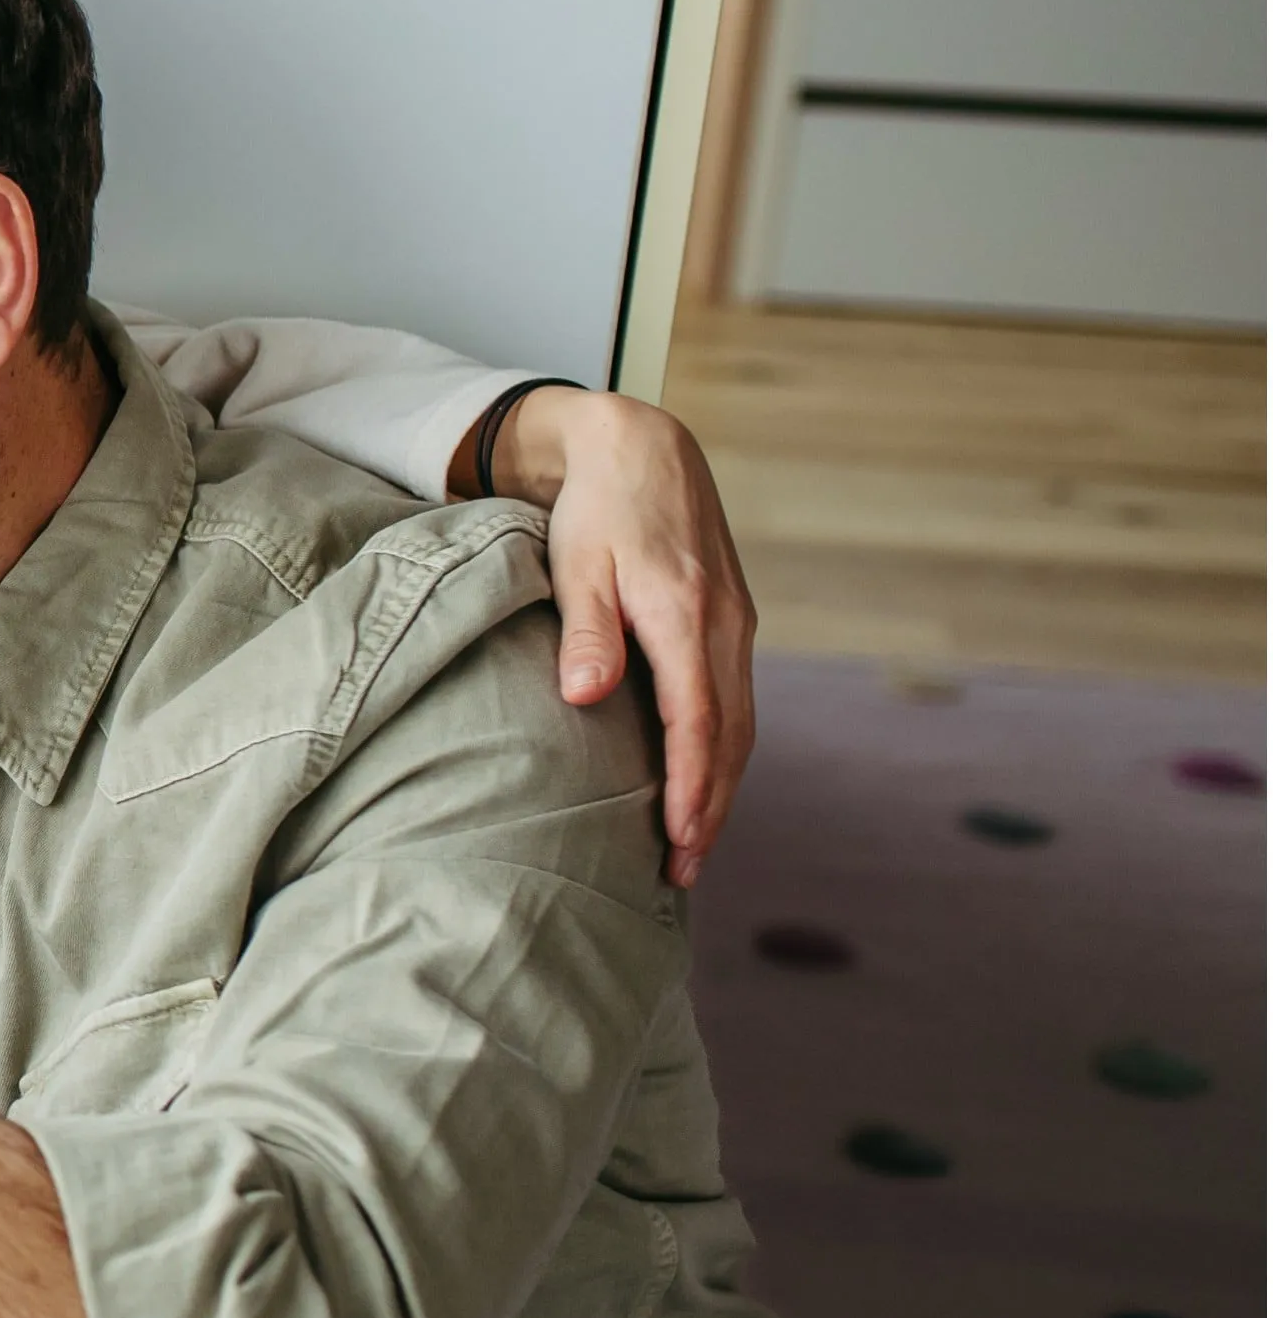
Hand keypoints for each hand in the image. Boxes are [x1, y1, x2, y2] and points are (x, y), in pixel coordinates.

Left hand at [481, 389, 757, 888]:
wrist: (641, 447)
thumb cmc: (597, 507)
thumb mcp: (576, 562)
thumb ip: (586, 630)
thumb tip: (585, 695)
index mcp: (686, 615)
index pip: (698, 720)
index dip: (691, 786)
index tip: (678, 839)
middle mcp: (725, 625)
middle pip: (730, 737)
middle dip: (710, 807)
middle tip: (683, 870)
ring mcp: (736, 624)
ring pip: (741, 723)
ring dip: (720, 787)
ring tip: (692, 845)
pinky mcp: (731, 622)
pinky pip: (735, 700)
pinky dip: (724, 750)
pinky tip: (702, 782)